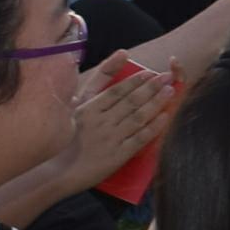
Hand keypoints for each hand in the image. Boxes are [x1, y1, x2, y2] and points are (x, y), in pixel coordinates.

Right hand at [62, 56, 180, 189]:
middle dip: (152, 87)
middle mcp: (100, 122)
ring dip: (156, 103)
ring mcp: (110, 139)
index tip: (150, 73)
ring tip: (170, 91)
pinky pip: (139, 138)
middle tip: (167, 77)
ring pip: (138, 117)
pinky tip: (165, 117)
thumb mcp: (74, 109)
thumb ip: (94, 85)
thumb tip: (117, 57)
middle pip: (131, 101)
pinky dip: (153, 127)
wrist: (59, 173)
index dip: (135, 81)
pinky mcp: (117, 156)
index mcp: (87, 110)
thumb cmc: (64, 139)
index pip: (116, 91)